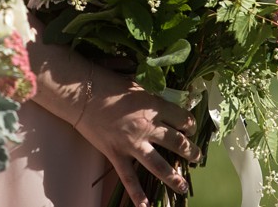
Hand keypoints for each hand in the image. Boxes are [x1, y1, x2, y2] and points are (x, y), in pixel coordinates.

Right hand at [74, 64, 199, 206]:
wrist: (80, 93)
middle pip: (176, 142)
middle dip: (190, 151)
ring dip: (174, 177)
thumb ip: (151, 95)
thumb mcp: (136, 83)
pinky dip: (137, 194)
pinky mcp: (116, 154)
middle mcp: (147, 127)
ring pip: (159, 165)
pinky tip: (146, 206)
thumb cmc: (107, 82)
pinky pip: (129, 178)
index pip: (181, 118)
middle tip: (197, 157)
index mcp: (153, 106)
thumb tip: (163, 100)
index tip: (190, 128)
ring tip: (184, 186)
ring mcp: (132, 144)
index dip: (189, 124)